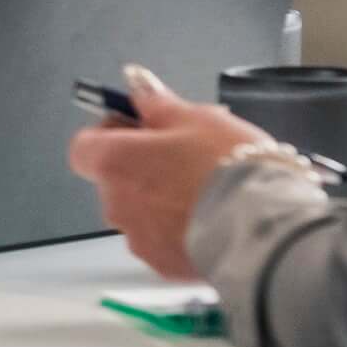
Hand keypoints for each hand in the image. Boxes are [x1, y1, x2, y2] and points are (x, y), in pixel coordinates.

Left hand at [66, 63, 274, 279]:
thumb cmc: (226, 164)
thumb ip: (156, 103)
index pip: (84, 146)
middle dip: (142, 167)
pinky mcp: (163, 265)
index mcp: (115, 162)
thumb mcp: (195, 118)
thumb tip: (134, 81)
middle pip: (115, 179)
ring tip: (205, 190)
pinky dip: (178, 229)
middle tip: (185, 156)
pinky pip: (162, 240)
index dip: (110, 134)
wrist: (262, 226)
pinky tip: (211, 218)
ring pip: (139, 212)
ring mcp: (138, 239)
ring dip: (160, 200)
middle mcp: (116, 204)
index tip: (141, 128)